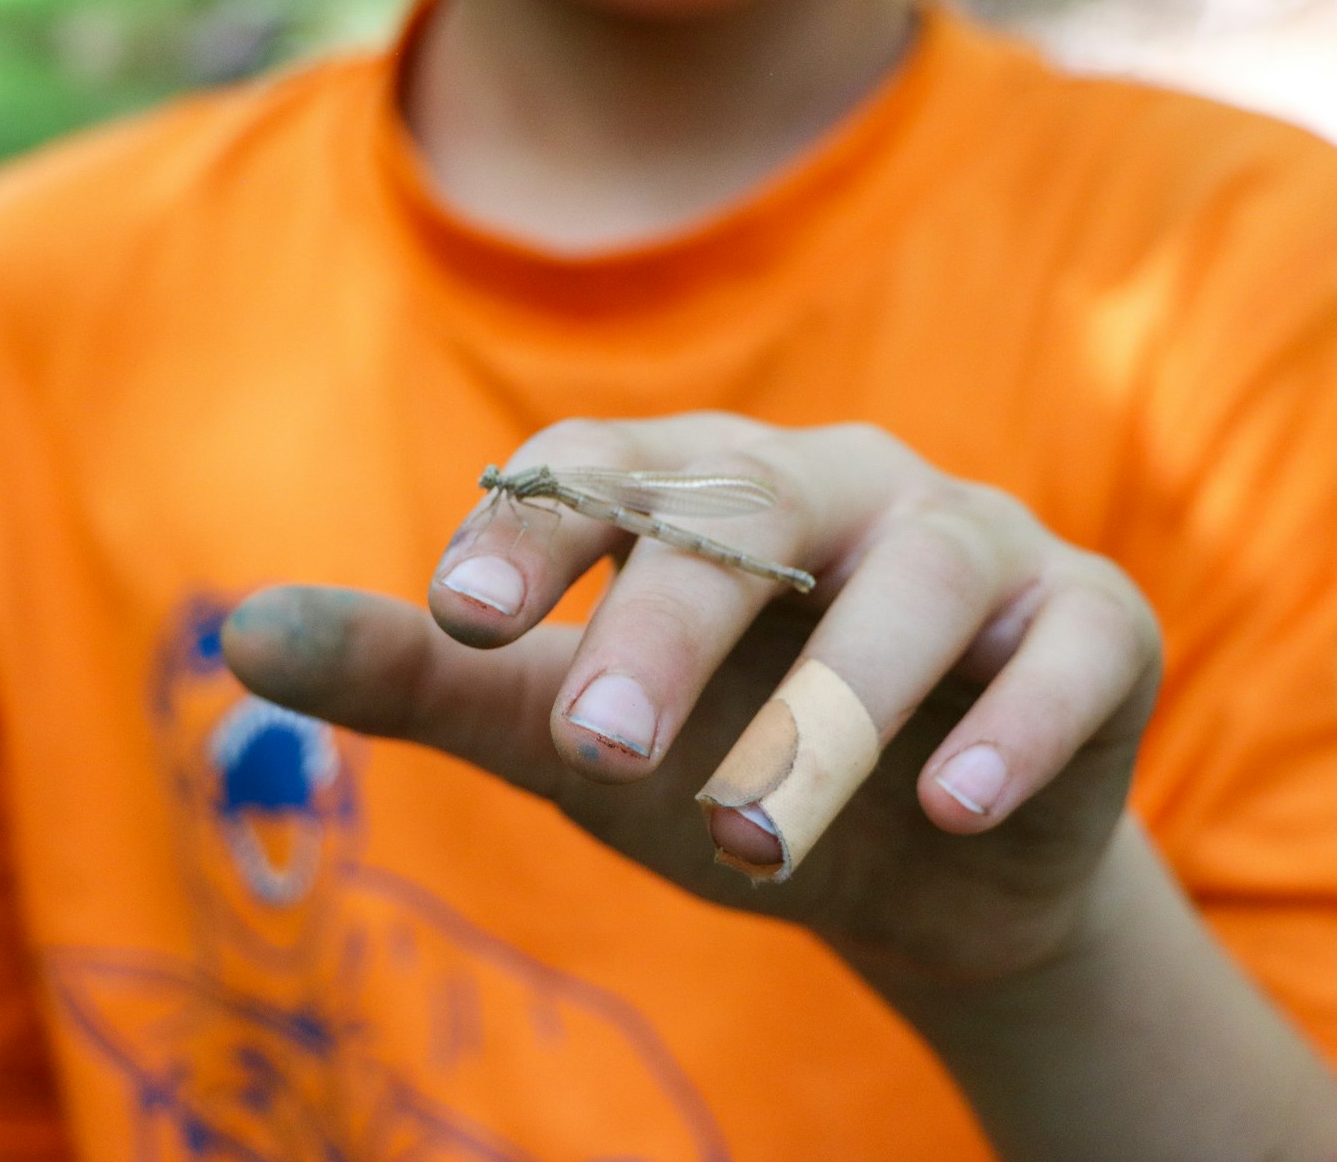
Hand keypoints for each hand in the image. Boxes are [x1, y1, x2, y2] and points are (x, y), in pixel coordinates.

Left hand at [222, 413, 1161, 988]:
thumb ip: (429, 677)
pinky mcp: (1092, 622)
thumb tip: (244, 636)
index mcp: (699, 487)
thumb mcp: (568, 733)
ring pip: (916, 582)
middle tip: (597, 747)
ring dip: (830, 711)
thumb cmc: (718, 765)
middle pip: (752, 511)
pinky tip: (947, 805)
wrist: (913, 868)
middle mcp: (835, 487)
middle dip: (673, 624)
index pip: (606, 468)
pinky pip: (1069, 648)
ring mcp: (973, 542)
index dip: (535, 529)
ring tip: (752, 835)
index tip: (460, 618)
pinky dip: (1011, 725)